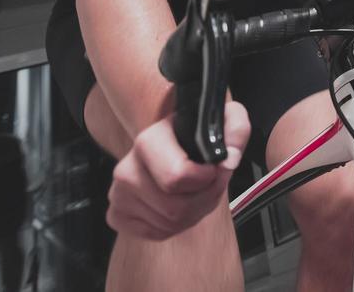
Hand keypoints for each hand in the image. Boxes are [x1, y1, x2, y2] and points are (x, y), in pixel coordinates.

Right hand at [106, 100, 249, 240]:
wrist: (170, 144)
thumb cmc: (195, 135)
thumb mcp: (222, 120)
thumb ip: (235, 128)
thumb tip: (229, 157)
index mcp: (148, 141)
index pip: (176, 177)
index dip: (205, 179)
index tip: (213, 169)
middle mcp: (126, 169)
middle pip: (175, 208)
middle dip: (203, 200)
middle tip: (209, 185)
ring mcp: (119, 194)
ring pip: (169, 224)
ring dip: (193, 213)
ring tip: (195, 192)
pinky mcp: (118, 215)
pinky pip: (157, 233)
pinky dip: (175, 225)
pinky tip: (178, 203)